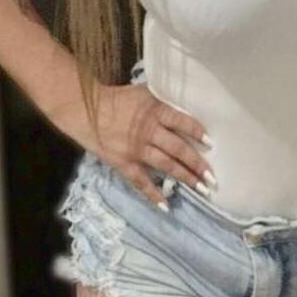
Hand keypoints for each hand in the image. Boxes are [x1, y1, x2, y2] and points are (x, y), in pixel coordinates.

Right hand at [90, 82, 214, 207]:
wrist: (84, 109)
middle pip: (179, 149)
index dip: (197, 133)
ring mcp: (136, 149)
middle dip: (197, 164)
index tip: (210, 144)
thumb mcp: (144, 92)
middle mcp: (149, 131)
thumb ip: (163, 100)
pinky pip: (141, 181)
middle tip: (212, 178)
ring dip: (185, 177)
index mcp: (155, 110)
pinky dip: (153, 194)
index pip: (182, 122)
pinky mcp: (123, 163)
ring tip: (201, 189)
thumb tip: (186, 106)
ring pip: (166, 165)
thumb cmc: (116, 98)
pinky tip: (165, 204)